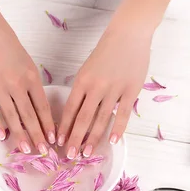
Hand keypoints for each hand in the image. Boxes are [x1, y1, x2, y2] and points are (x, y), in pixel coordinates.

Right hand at [0, 14, 55, 154]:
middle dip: (38, 135)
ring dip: (20, 134)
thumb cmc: (6, 45)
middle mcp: (17, 83)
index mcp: (31, 77)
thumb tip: (35, 107)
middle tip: (43, 152)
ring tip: (26, 149)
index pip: (42, 106)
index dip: (48, 124)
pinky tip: (1, 136)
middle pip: (30, 115)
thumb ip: (30, 84)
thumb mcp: (26, 63)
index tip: (53, 139)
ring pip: (12, 115)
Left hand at [57, 28, 150, 157]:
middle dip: (75, 139)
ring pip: (101, 119)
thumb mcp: (87, 69)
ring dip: (92, 138)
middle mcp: (95, 87)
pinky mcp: (130, 91)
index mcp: (82, 81)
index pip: (69, 109)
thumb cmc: (106, 52)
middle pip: (82, 118)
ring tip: (86, 153)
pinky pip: (122, 114)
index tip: (59, 142)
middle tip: (70, 155)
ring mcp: (114, 90)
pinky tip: (112, 141)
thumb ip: (82, 90)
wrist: (128, 34)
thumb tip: (75, 114)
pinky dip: (117, 129)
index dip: (64, 127)